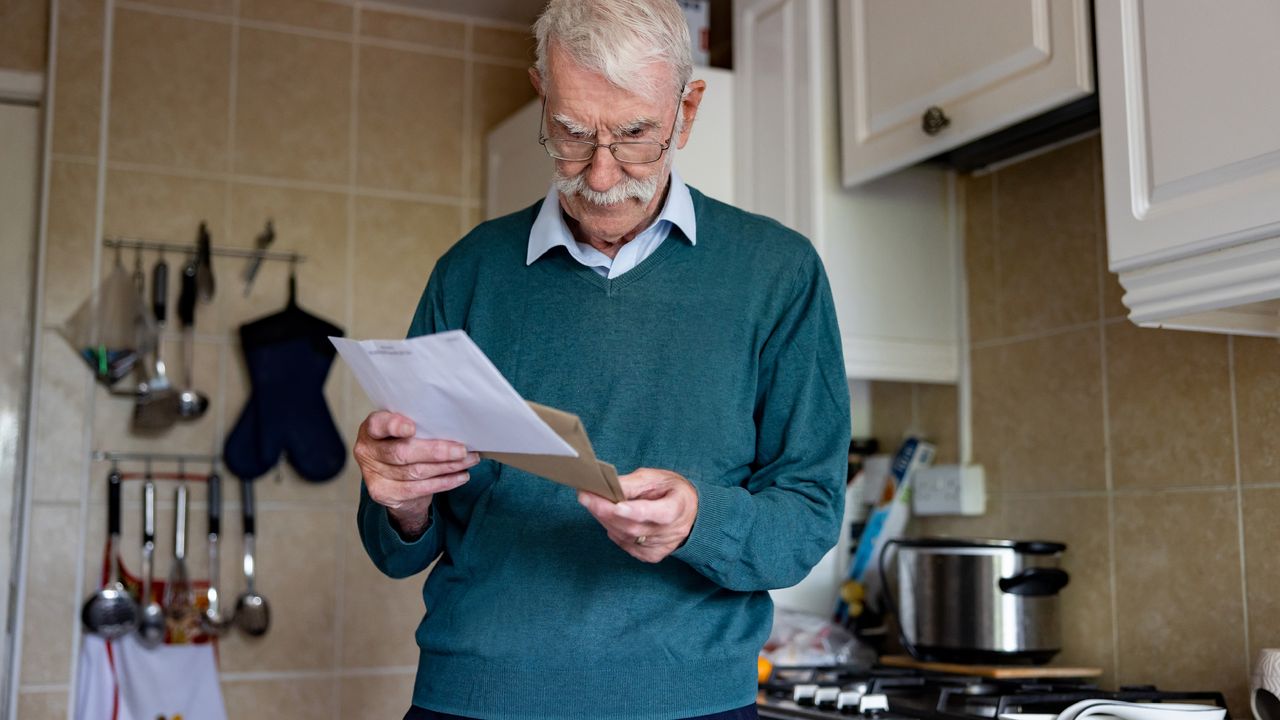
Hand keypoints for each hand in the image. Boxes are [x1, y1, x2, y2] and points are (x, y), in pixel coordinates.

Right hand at [354, 411, 477, 535]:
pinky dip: (444, 482)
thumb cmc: (404, 445)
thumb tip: (455, 424)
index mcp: (371, 429)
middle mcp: (367, 451)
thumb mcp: (406, 430)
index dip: (394, 426)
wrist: (393, 480)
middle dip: (436, 452)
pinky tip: (460, 476)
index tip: (412, 427)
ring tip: (469, 460)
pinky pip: (418, 489)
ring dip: (447, 467)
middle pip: (402, 453)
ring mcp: (373, 474)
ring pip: (414, 472)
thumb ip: (420, 426)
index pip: (379, 424)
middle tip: (462, 450)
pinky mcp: (383, 493)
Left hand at [577, 468, 697, 562]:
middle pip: (634, 527)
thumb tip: (606, 485)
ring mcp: (661, 547)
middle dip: (606, 512)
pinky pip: (625, 545)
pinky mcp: (652, 556)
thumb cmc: (671, 491)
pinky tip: (611, 519)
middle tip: (586, 497)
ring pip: (625, 537)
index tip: (616, 506)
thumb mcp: (656, 478)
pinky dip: (614, 531)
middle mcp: (671, 532)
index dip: (637, 511)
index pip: (659, 513)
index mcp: (677, 508)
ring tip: (592, 503)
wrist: (691, 514)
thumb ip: (632, 483)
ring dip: (605, 520)